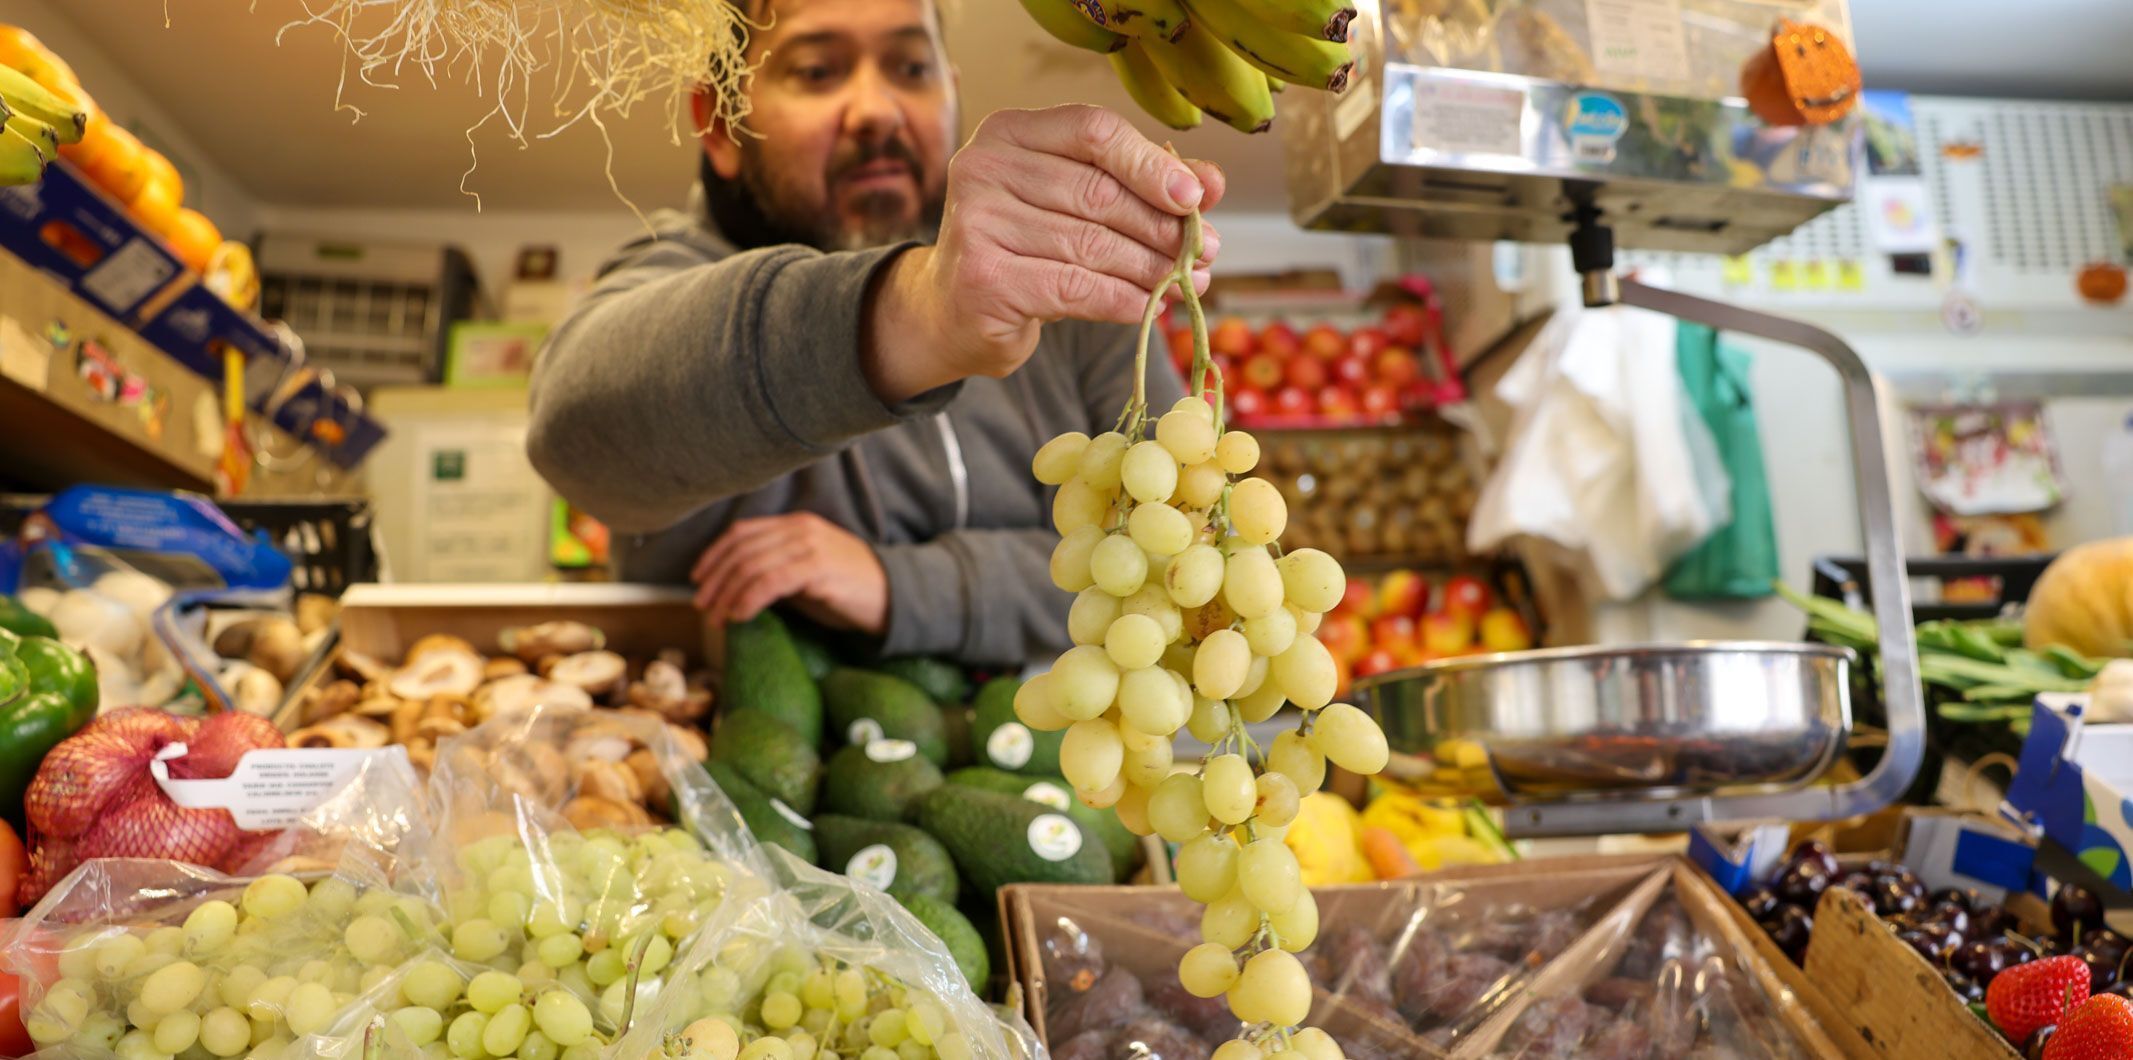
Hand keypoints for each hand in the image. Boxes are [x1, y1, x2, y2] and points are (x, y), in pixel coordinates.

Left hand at [690, 513, 888, 633]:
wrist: (896, 596)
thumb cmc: (849, 590)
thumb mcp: (807, 573)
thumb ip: (776, 571)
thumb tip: (734, 590)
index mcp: (795, 524)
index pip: (742, 532)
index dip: (714, 555)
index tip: (697, 580)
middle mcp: (800, 529)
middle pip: (741, 550)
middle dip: (716, 580)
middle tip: (703, 607)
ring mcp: (810, 546)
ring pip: (751, 566)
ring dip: (728, 595)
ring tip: (719, 618)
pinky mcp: (819, 569)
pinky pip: (771, 582)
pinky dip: (749, 600)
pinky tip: (742, 617)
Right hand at [864, 104, 1225, 401]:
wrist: (950, 311)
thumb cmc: (1023, 249)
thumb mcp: (1074, 205)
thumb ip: (1137, 185)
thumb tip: (1211, 184)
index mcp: (1008, 132)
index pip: (1093, 131)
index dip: (1151, 163)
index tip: (1195, 198)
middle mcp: (983, 167)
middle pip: (1098, 192)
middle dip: (1162, 227)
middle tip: (1205, 252)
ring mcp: (977, 223)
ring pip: (1092, 244)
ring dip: (1151, 268)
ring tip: (1188, 283)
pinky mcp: (984, 279)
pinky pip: (1076, 287)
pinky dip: (1123, 300)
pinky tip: (1151, 307)